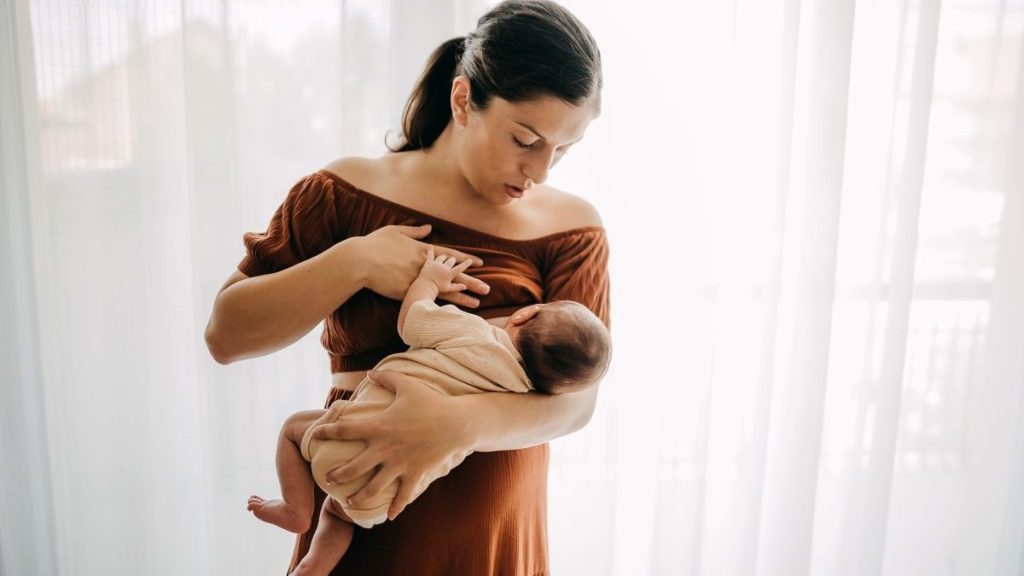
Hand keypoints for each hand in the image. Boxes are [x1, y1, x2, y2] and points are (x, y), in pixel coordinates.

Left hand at [311, 370, 474, 519]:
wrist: (457, 423)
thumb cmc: (431, 402)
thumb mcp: (407, 384)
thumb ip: (386, 377)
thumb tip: (369, 373)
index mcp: (379, 427)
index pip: (344, 430)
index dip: (326, 432)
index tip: (316, 435)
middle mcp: (384, 449)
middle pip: (353, 468)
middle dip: (337, 475)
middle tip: (328, 479)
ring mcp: (400, 465)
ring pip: (372, 488)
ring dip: (358, 498)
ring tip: (348, 503)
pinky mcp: (415, 474)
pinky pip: (403, 496)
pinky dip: (396, 508)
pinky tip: (389, 516)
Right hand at [355, 224, 489, 307]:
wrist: (360, 261)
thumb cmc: (375, 244)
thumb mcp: (395, 231)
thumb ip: (414, 231)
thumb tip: (428, 227)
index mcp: (423, 250)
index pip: (449, 255)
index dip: (465, 259)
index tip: (480, 263)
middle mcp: (425, 265)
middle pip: (453, 274)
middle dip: (472, 280)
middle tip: (488, 287)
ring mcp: (418, 279)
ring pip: (446, 289)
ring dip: (464, 295)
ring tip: (480, 301)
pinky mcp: (408, 291)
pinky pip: (430, 299)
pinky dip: (444, 305)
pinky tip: (456, 311)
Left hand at [416, 247, 474, 294]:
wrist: (424, 287)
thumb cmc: (437, 289)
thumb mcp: (448, 289)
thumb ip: (457, 287)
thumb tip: (465, 286)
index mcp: (449, 273)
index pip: (460, 268)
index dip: (466, 264)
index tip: (470, 260)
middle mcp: (443, 267)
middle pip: (451, 260)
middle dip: (453, 260)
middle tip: (453, 260)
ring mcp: (436, 264)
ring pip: (442, 257)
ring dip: (444, 257)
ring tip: (445, 257)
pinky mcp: (428, 263)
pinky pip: (430, 255)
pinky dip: (430, 251)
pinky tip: (430, 247)